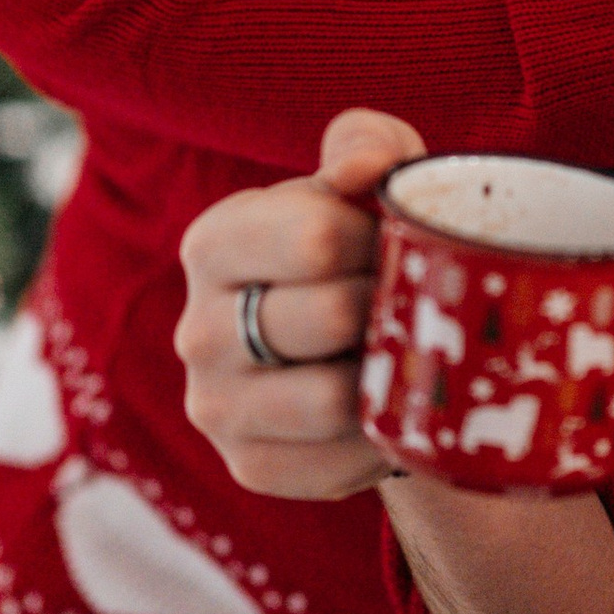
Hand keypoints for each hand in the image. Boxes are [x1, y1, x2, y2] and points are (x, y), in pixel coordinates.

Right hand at [173, 107, 418, 500]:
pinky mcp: (250, 466)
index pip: (318, 238)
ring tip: (407, 356)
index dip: (383, 241)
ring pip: (333, 400)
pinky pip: (338, 463)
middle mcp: (196, 329)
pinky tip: (392, 410)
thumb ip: (367, 147)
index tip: (396, 245)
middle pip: (333, 317)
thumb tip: (362, 172)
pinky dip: (382, 440)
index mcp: (213, 244)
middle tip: (417, 306)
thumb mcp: (363, 180)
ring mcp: (215, 406)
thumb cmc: (357, 244)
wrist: (348, 347)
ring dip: (389, 378)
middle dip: (394, 308)